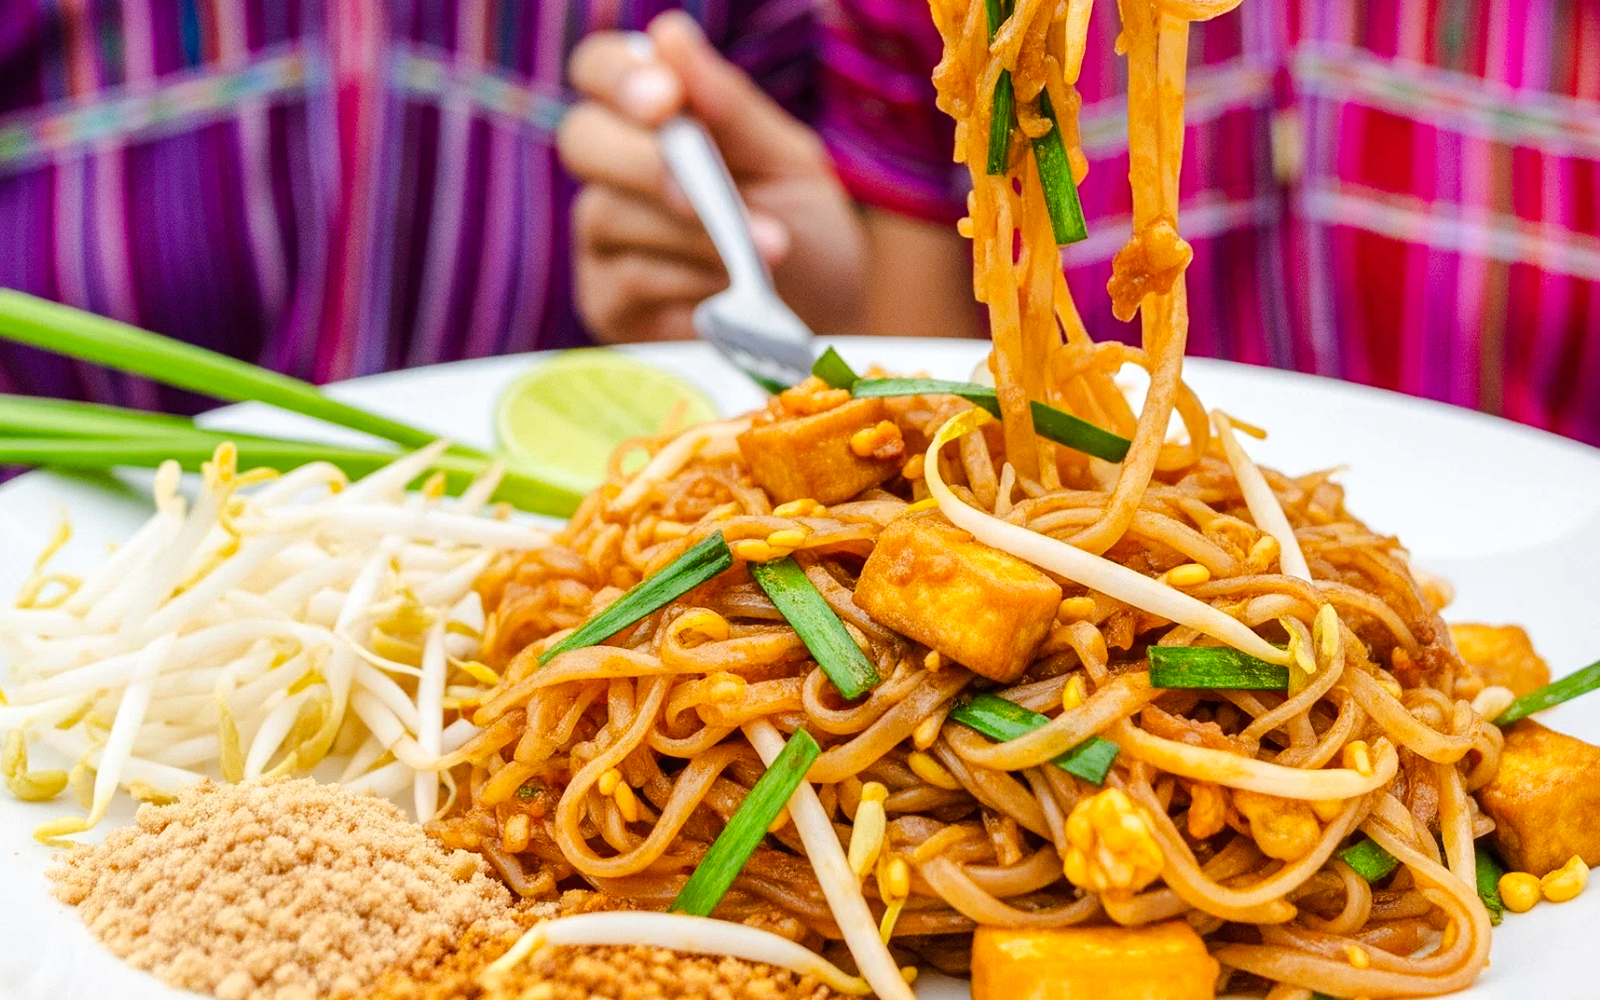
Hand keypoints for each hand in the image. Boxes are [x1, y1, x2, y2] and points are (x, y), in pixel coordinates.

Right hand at [560, 11, 869, 342]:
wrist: (826, 314)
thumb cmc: (803, 224)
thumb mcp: (787, 161)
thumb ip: (729, 107)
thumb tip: (669, 35)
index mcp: (652, 114)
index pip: (598, 69)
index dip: (618, 77)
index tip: (667, 100)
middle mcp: (613, 168)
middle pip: (581, 139)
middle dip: (647, 164)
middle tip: (708, 197)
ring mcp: (602, 237)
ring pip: (609, 215)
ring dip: (694, 234)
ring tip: (768, 250)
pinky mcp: (607, 301)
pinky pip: (626, 280)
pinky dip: (688, 281)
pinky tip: (729, 291)